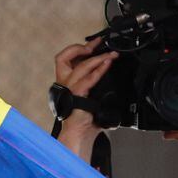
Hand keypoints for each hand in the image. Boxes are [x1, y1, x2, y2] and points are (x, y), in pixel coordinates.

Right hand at [52, 42, 117, 159]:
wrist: (82, 133)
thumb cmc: (88, 119)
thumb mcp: (95, 97)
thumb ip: (99, 85)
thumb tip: (112, 75)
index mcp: (67, 81)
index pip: (68, 58)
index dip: (80, 49)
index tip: (95, 44)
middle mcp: (65, 82)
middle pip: (67, 57)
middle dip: (86, 48)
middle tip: (101, 43)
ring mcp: (69, 88)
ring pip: (80, 66)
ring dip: (97, 58)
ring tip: (110, 55)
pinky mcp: (76, 95)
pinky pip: (87, 79)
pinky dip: (98, 70)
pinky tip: (107, 65)